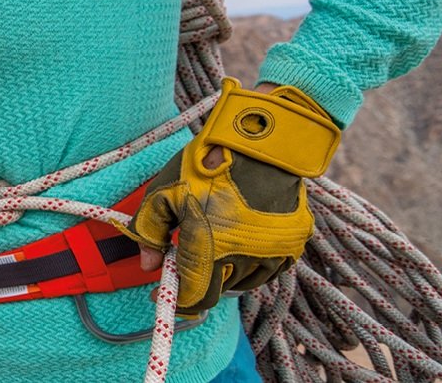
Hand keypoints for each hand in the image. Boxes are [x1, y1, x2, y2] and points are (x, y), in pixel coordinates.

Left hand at [128, 78, 339, 314]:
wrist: (262, 140)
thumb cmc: (207, 163)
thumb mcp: (164, 192)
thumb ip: (149, 231)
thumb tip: (148, 264)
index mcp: (210, 248)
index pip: (194, 297)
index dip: (177, 300)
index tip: (163, 291)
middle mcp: (244, 258)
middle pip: (217, 290)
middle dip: (198, 282)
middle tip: (186, 260)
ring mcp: (272, 253)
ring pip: (242, 281)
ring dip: (224, 273)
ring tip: (214, 245)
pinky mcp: (293, 243)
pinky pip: (268, 268)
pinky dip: (250, 264)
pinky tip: (239, 244)